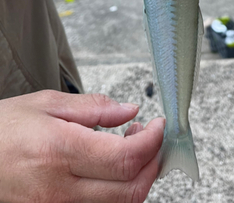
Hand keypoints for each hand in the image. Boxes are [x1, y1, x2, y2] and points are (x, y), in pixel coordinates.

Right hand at [0, 90, 164, 201]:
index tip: (158, 125)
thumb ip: (93, 107)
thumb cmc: (4, 129)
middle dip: (153, 162)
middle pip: (131, 189)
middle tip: (151, 136)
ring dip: (139, 176)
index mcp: (60, 152)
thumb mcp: (46, 104)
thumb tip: (129, 110)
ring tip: (133, 145)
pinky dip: (120, 189)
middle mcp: (61, 189)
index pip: (125, 158)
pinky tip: (114, 165)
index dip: (152, 141)